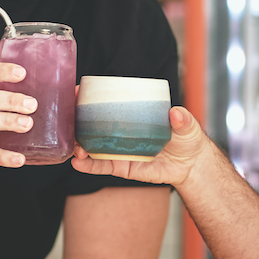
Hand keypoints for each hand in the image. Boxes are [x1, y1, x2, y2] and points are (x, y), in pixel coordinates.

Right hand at [69, 106, 208, 186]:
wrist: (191, 165)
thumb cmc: (186, 137)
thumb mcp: (187, 124)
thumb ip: (182, 119)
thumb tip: (176, 113)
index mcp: (131, 114)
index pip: (106, 102)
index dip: (88, 97)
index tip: (75, 91)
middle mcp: (120, 130)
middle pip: (91, 124)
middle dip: (75, 122)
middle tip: (67, 121)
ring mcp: (118, 149)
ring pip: (92, 147)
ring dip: (79, 146)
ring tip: (75, 149)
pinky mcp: (122, 167)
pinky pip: (102, 167)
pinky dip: (89, 166)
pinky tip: (78, 164)